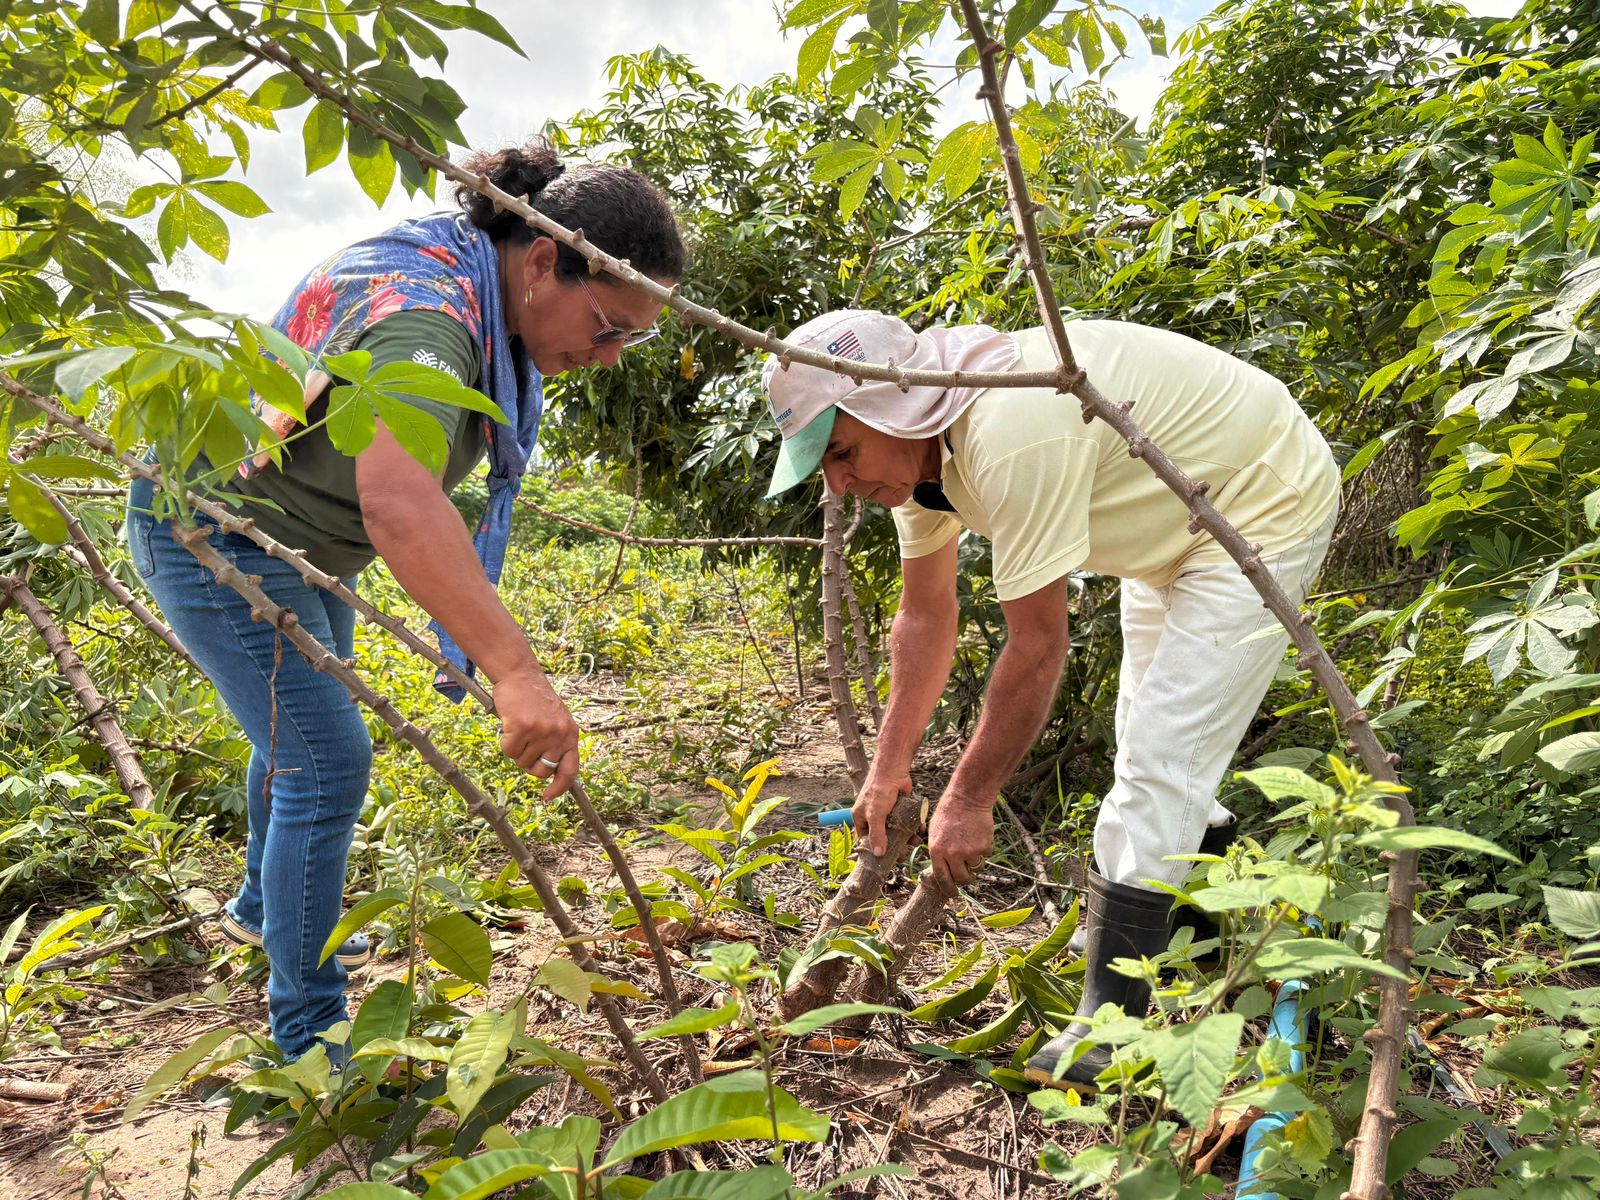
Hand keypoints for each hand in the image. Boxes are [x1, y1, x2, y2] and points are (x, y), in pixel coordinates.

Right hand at [492, 666, 579, 798]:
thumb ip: (557, 743)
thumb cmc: (535, 699)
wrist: (520, 674)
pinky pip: (508, 751)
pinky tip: (509, 724)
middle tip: (525, 745)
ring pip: (522, 762)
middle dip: (530, 764)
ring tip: (519, 727)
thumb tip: (549, 772)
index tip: (548, 797)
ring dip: (516, 750)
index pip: (570, 769)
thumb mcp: (556, 720)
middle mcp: (559, 734)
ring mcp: (541, 732)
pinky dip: (505, 742)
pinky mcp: (522, 728)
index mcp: (570, 734)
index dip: (560, 787)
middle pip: (541, 771)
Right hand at [852, 772, 911, 857]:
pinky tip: (920, 830)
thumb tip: (878, 854)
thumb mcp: (875, 815)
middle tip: (904, 853)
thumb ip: (876, 835)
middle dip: (894, 845)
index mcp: (861, 818)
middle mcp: (873, 816)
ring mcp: (888, 812)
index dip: (873, 850)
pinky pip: (906, 821)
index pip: (864, 839)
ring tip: (916, 842)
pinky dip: (913, 826)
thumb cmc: (878, 790)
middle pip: (883, 836)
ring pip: (897, 830)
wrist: (893, 770)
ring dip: (906, 837)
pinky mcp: (900, 808)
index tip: (884, 861)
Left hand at [928, 791, 993, 885]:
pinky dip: (983, 851)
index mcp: (936, 851)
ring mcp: (969, 852)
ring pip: (975, 869)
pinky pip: (985, 857)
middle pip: (961, 878)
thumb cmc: (949, 813)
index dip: (948, 889)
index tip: (952, 893)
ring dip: (975, 863)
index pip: (942, 878)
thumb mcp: (934, 832)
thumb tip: (943, 870)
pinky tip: (978, 836)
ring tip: (972, 846)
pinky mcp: (984, 847)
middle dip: (965, 879)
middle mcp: (952, 854)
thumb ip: (938, 852)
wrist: (967, 799)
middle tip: (967, 874)